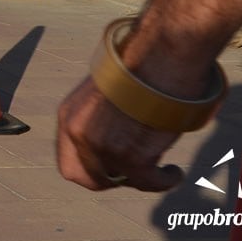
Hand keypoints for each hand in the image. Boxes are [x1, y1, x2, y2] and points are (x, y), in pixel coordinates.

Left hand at [56, 77, 183, 191]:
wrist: (158, 57)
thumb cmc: (137, 68)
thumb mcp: (102, 94)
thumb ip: (97, 120)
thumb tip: (110, 141)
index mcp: (69, 117)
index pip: (68, 163)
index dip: (89, 171)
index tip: (109, 169)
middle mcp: (80, 135)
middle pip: (89, 179)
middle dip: (111, 180)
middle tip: (132, 174)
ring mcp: (104, 148)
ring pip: (121, 181)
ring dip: (142, 178)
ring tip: (160, 170)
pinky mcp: (132, 158)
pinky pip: (149, 183)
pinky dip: (165, 180)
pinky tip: (173, 173)